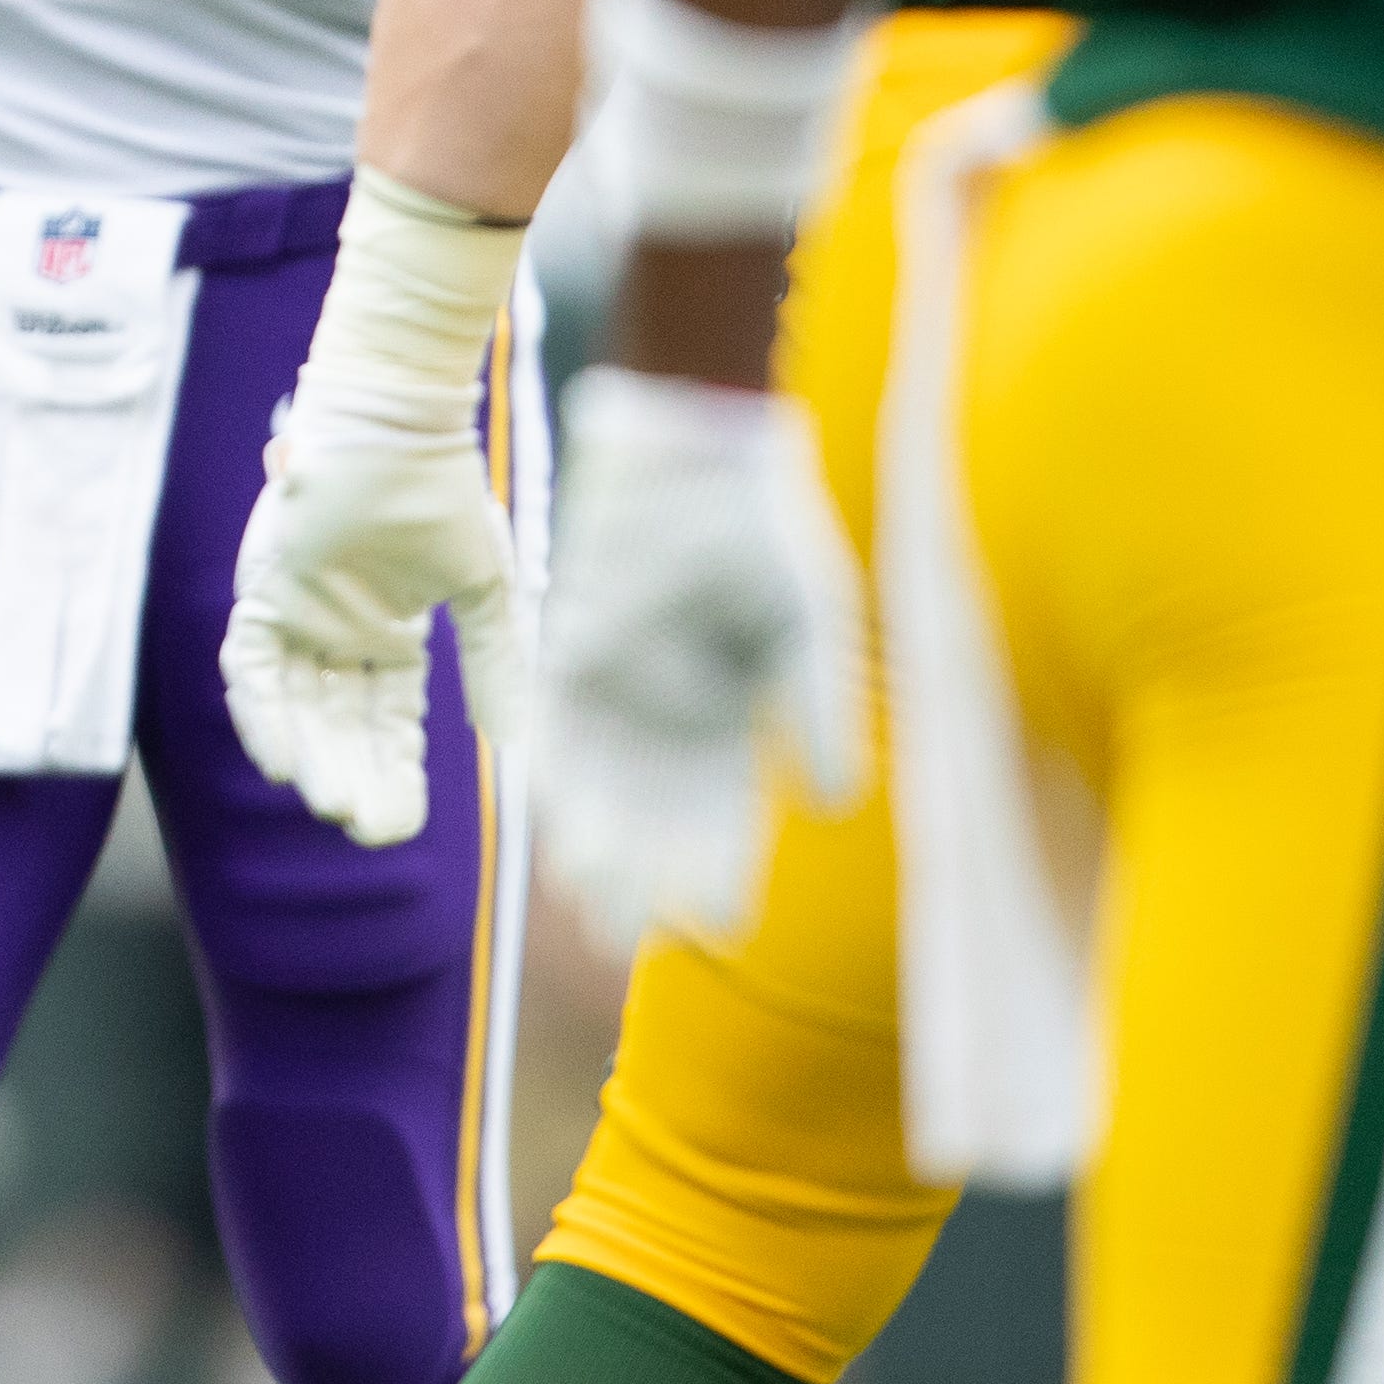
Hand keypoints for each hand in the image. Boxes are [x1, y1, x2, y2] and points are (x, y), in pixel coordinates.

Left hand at [227, 402, 521, 848]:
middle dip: (354, 778)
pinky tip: (279, 760)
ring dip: (310, 756)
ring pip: (295, 705)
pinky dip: (261, 712)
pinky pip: (249, 663)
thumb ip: (494, 664)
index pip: (387, 723)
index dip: (395, 772)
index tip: (405, 824)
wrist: (401, 425)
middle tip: (370, 829)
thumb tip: (517, 744)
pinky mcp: (265, 586)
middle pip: (339, 727)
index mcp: (387, 635)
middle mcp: (336, 632)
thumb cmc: (443, 494)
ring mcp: (297, 612)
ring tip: (332, 804)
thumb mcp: (482, 591)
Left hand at [530, 368, 867, 948]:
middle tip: (629, 930)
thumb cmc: (773, 536)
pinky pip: (551, 729)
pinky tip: (546, 813)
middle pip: (654, 827)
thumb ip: (822, 706)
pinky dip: (550, 772)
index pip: (727, 825)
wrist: (703, 452)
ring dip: (590, 845)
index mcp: (735, 734)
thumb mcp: (813, 621)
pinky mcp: (563, 653)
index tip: (721, 919)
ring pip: (598, 794)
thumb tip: (837, 801)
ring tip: (585, 890)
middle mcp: (669, 729)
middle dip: (643, 881)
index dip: (722, 872)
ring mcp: (613, 694)